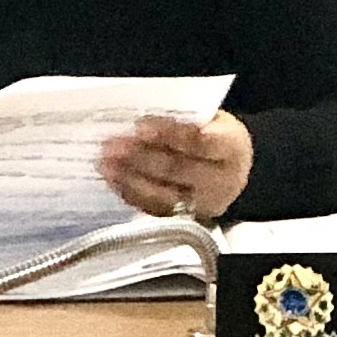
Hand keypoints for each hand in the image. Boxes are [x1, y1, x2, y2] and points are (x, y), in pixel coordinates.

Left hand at [101, 111, 253, 221]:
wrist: (228, 169)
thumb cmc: (212, 135)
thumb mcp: (210, 120)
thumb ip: (182, 119)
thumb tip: (137, 116)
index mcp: (232, 147)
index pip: (200, 141)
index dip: (169, 134)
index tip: (139, 125)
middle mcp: (223, 181)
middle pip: (179, 170)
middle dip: (141, 157)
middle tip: (112, 146)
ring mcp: (204, 205)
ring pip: (164, 194)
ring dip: (130, 177)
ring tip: (105, 163)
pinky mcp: (186, 220)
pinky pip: (154, 209)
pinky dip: (131, 193)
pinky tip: (113, 179)